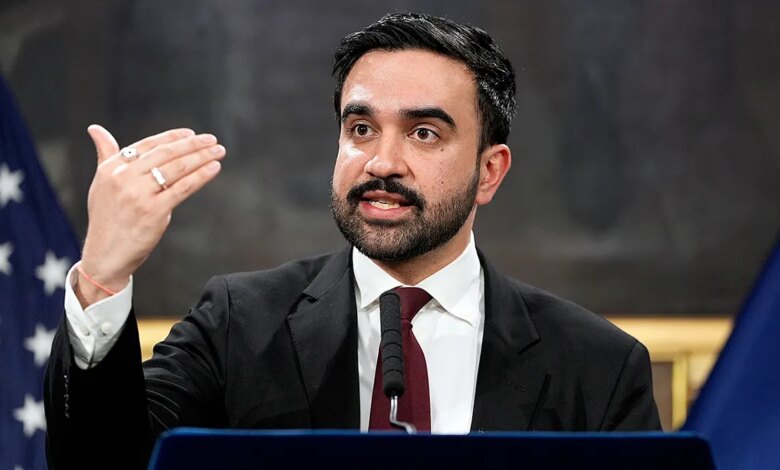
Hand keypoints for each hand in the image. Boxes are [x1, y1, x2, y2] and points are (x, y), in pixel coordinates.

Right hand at [76, 125, 224, 307]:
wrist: (105, 254)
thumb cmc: (107, 218)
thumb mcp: (101, 183)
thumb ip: (105, 154)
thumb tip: (96, 129)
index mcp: (111, 168)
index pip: (148, 145)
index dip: (172, 137)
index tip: (191, 134)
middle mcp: (124, 178)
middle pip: (165, 154)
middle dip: (192, 145)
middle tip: (212, 140)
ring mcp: (139, 195)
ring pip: (177, 169)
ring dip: (201, 157)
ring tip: (218, 151)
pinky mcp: (154, 211)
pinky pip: (183, 188)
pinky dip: (201, 176)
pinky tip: (214, 168)